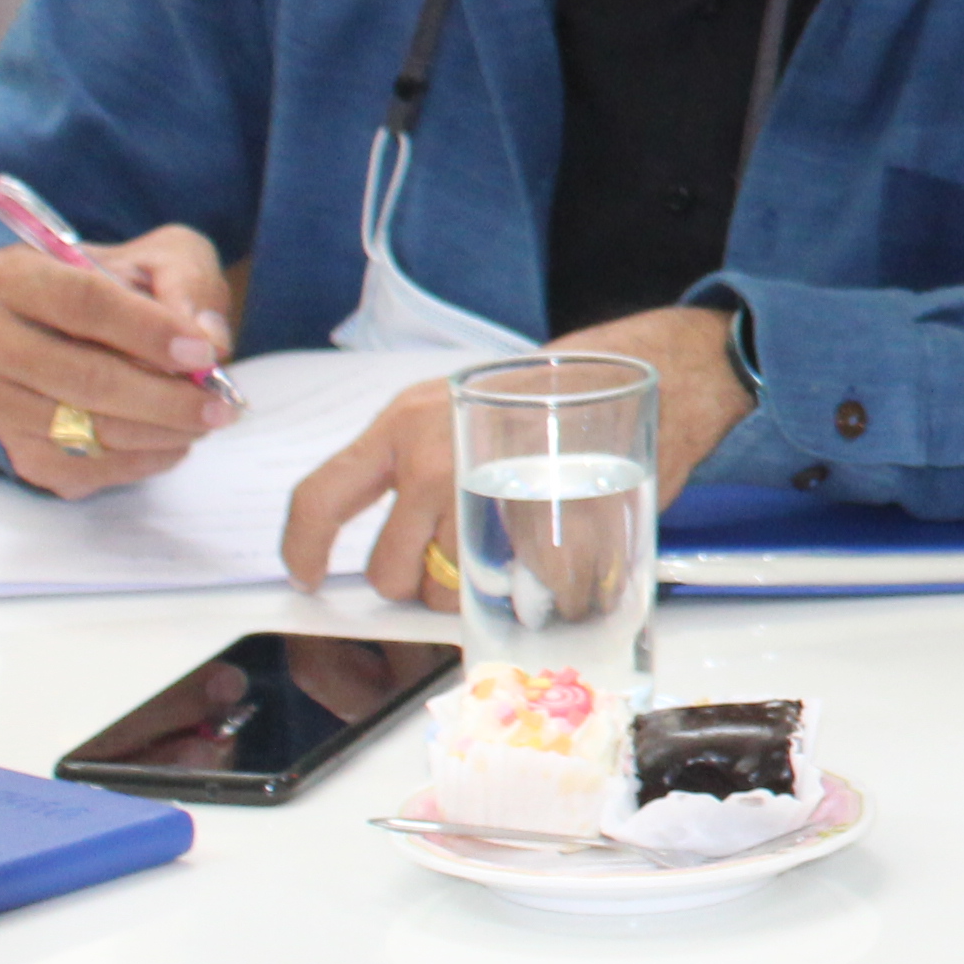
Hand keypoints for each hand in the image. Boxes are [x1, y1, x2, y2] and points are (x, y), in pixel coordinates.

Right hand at [0, 226, 238, 494]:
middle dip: (162, 397)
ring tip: (205, 420)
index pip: (83, 302)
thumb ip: (190, 284)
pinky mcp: (13, 448)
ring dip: (156, 432)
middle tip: (219, 405)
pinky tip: (172, 442)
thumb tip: (207, 340)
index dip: (148, 331)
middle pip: (81, 377)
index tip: (202, 353)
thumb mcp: (165, 257)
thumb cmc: (126, 284)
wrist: (84, 325)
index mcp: (11, 276)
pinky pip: (76, 469)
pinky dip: (136, 462)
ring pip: (79, 429)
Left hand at [281, 304, 754, 607]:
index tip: (307, 575)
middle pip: (390, 568)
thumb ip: (423, 460)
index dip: (304, 546)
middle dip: (415, 587)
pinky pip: (516, 592)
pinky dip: (534, 594)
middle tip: (448, 572)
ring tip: (506, 559)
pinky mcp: (543, 528)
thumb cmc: (563, 389)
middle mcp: (435, 457)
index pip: (321, 495)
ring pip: (447, 590)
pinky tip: (554, 562)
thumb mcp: (468, 405)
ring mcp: (488, 496)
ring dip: (471, 595)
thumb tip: (404, 529)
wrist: (659, 369)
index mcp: (407, 424)